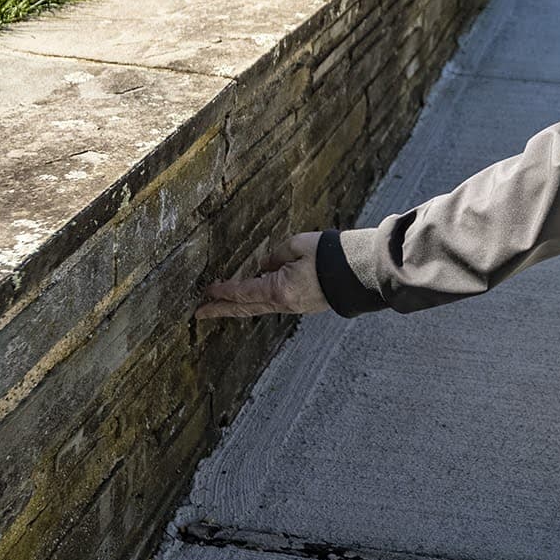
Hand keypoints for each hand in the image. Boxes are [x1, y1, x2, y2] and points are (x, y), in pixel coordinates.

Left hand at [196, 231, 330, 319]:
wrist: (359, 271)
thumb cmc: (329, 255)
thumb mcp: (296, 246)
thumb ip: (275, 256)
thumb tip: (264, 265)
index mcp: (279, 290)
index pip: (242, 292)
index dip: (222, 292)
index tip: (206, 292)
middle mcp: (284, 303)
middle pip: (245, 308)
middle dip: (221, 310)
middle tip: (200, 313)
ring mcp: (294, 307)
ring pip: (258, 308)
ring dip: (238, 307)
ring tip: (221, 306)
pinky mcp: (303, 304)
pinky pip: (272, 305)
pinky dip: (256, 302)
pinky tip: (251, 299)